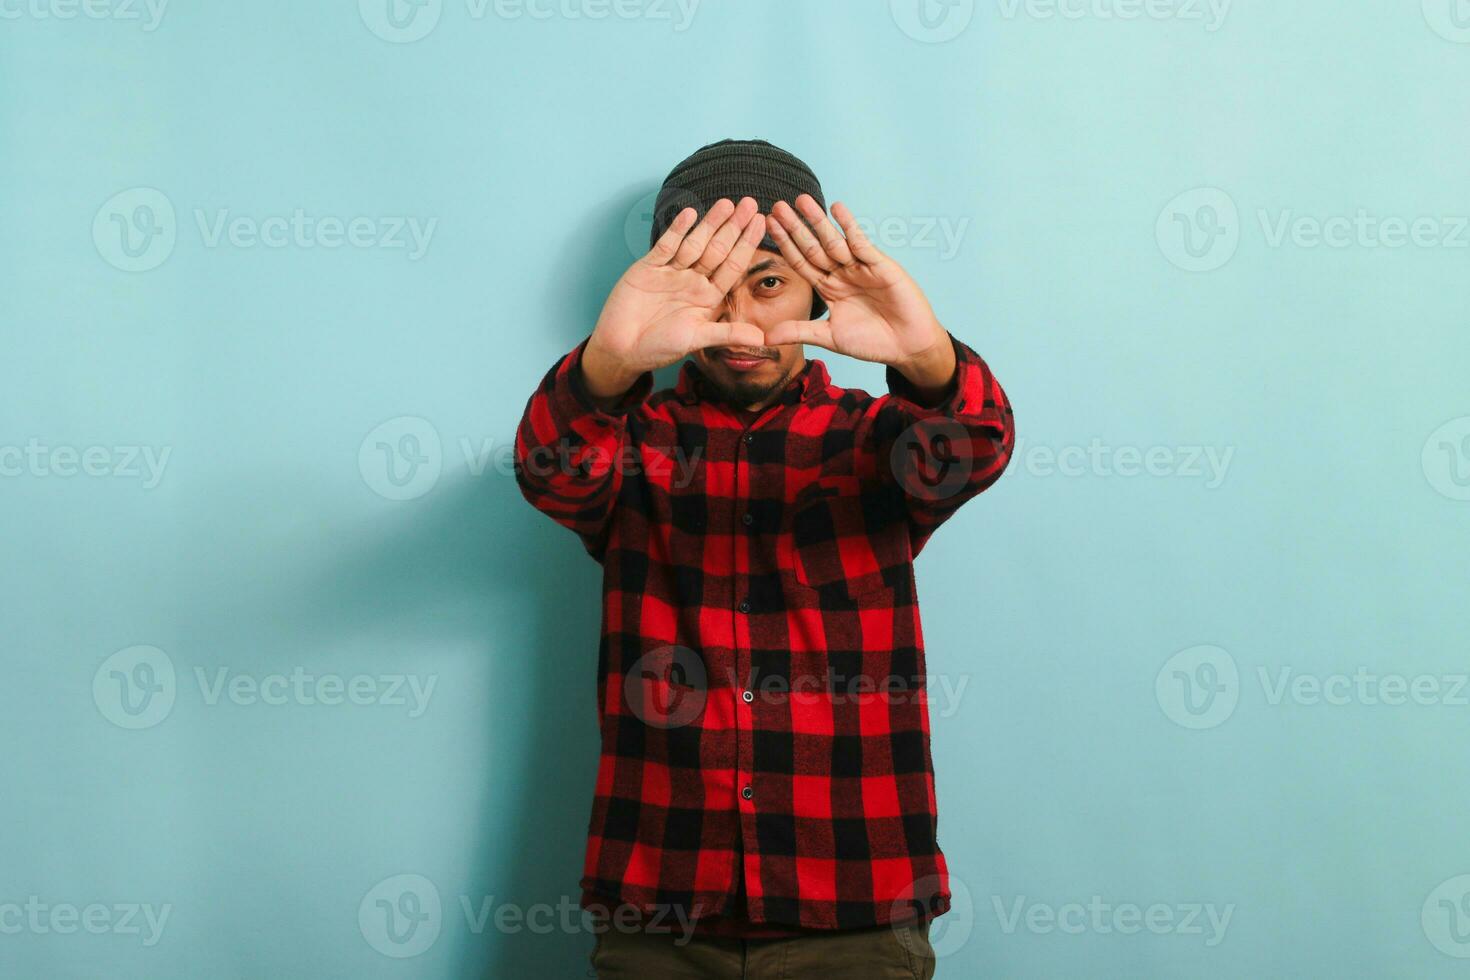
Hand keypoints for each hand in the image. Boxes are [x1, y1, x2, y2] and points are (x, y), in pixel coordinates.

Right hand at [582, 197, 768, 399]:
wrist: (621, 348)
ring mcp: (671, 272)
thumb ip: (727, 335)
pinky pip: (666, 246)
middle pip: (717, 249)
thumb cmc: (659, 348)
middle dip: (733, 227)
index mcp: (708, 297)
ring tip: (726, 204)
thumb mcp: (697, 339)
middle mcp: (692, 281)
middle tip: (749, 203)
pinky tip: (690, 214)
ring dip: (709, 224)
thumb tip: (761, 340)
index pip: (732, 266)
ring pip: (694, 243)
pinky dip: (677, 230)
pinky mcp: (648, 267)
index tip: (760, 223)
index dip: (746, 245)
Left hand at [761, 195, 953, 385]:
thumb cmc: (872, 343)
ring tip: (801, 200)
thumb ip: (800, 331)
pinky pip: (861, 243)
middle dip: (796, 227)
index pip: (801, 262)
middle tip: (777, 206)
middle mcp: (842, 274)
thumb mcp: (830, 337)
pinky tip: (837, 208)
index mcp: (828, 288)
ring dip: (817, 221)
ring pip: (834, 241)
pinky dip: (849, 226)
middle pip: (813, 246)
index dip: (785, 244)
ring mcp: (861, 268)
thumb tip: (765, 338)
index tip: (767, 226)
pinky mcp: (880, 266)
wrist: (908, 347)